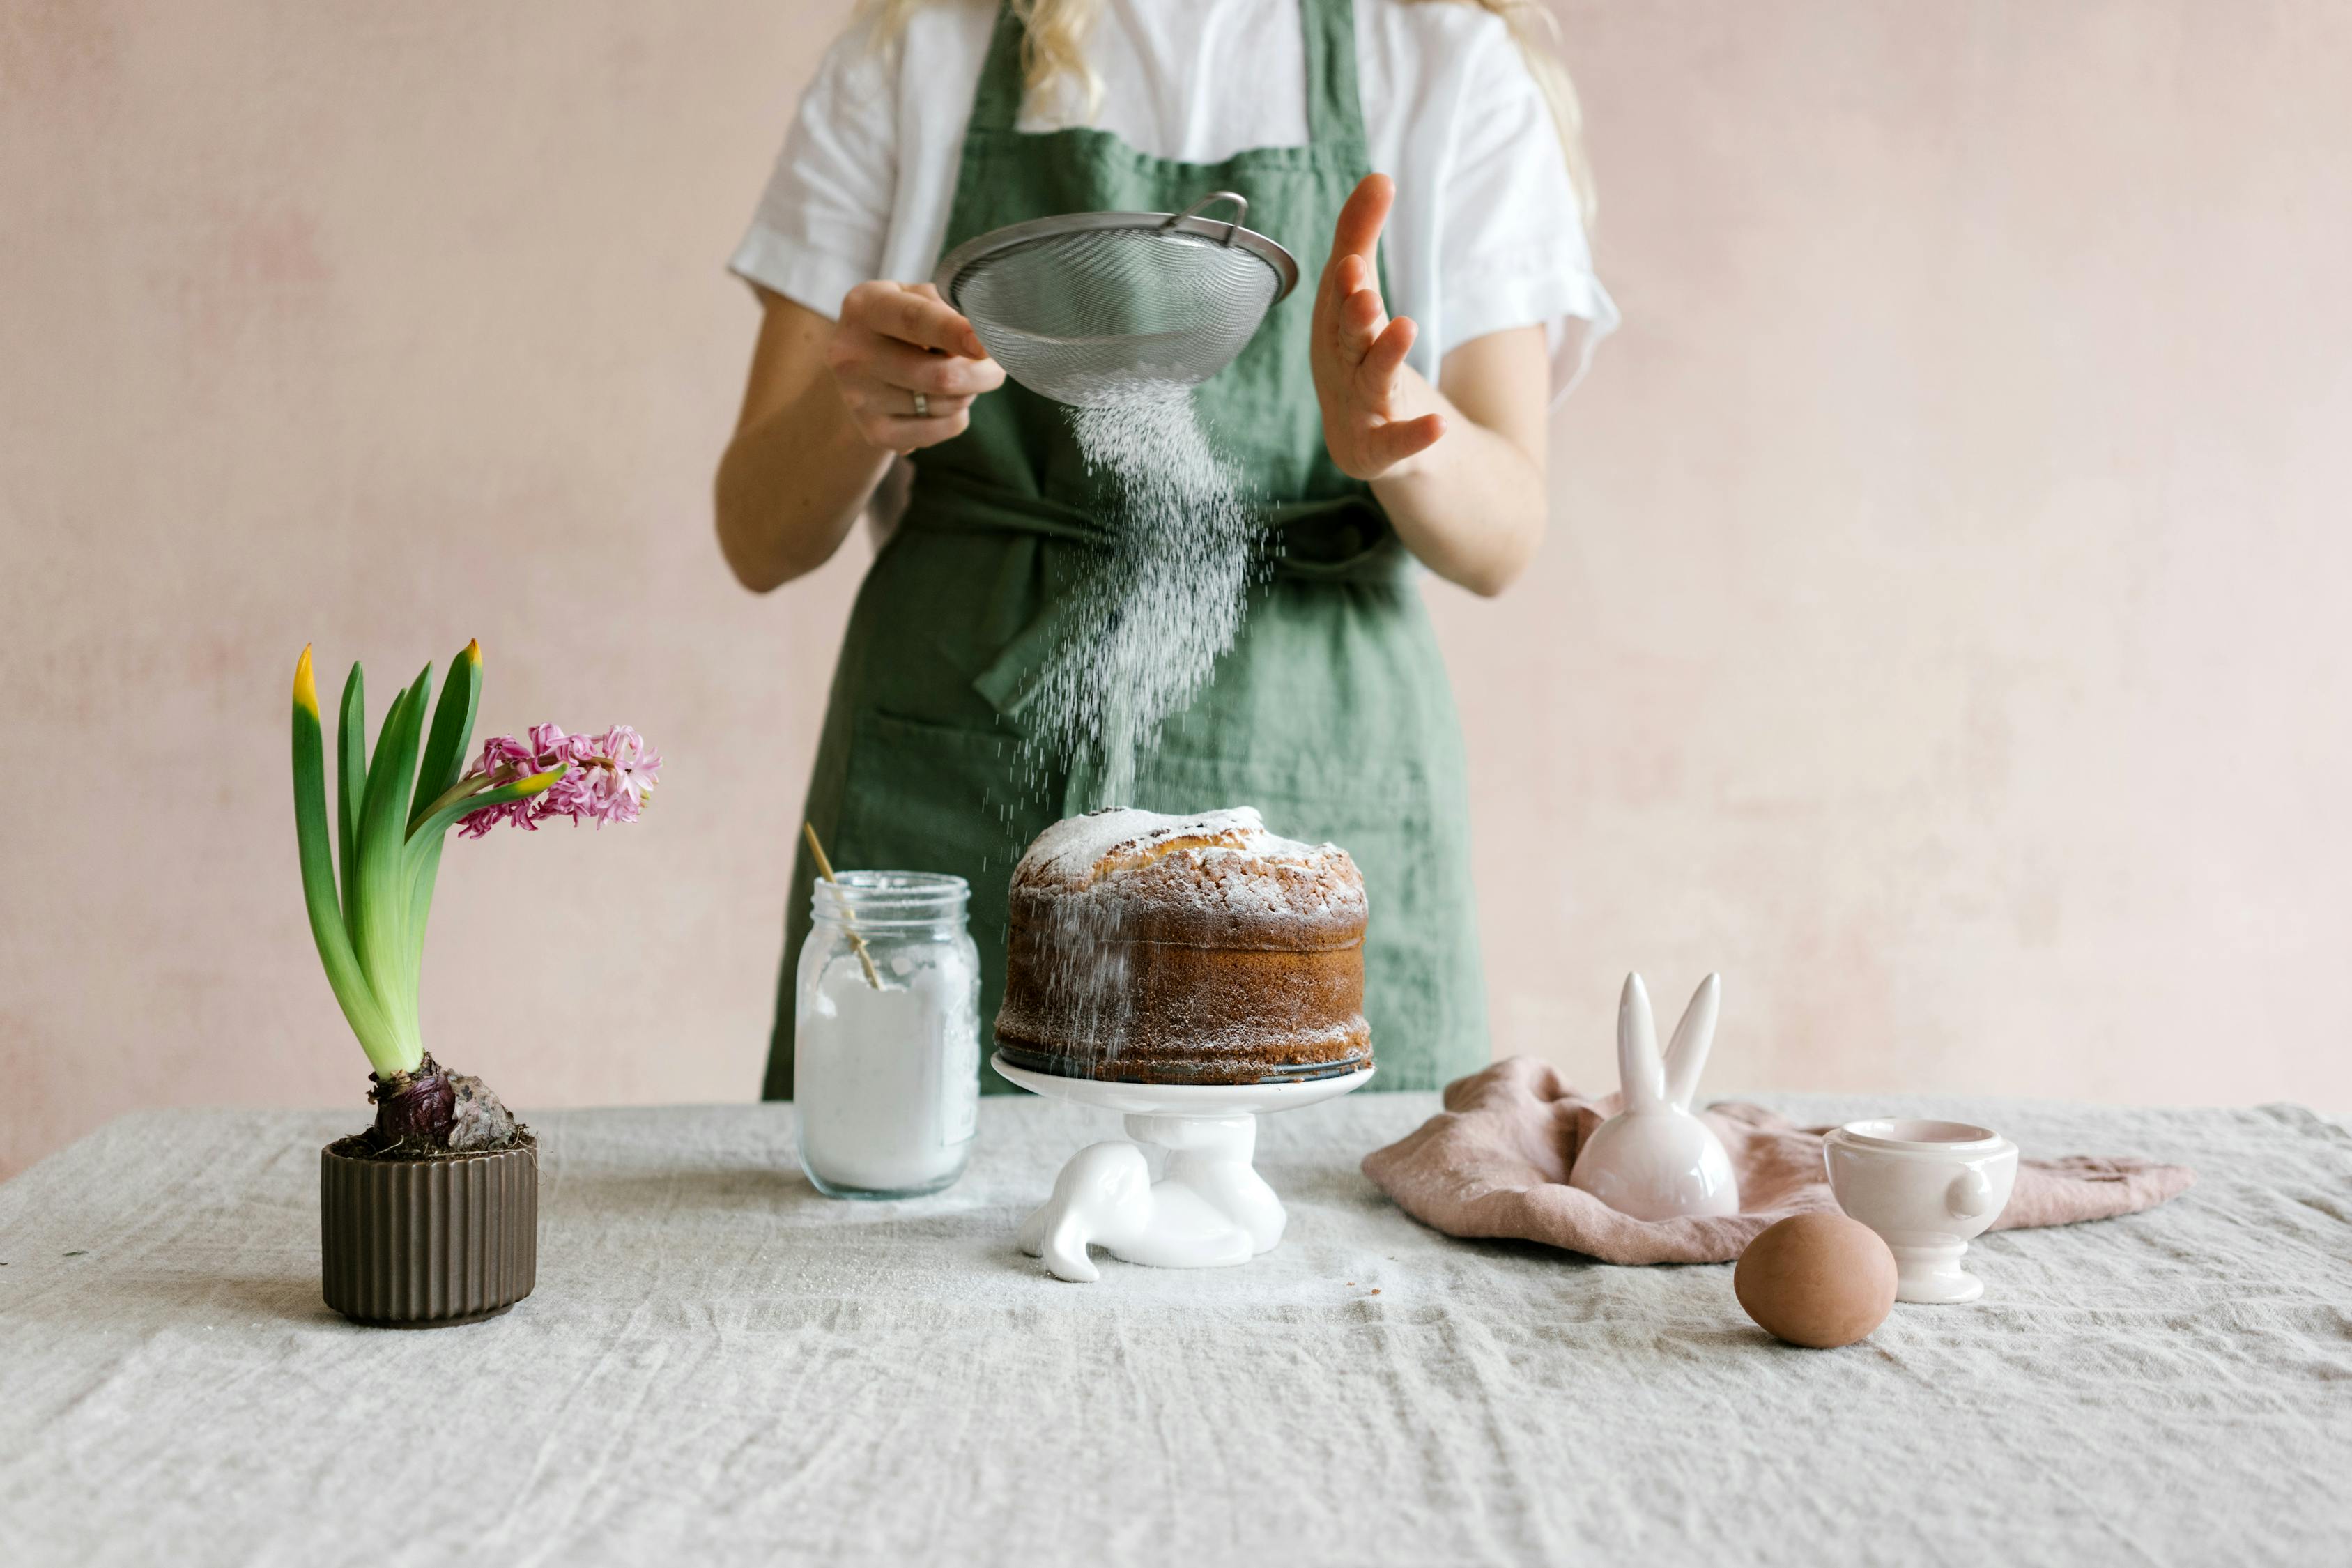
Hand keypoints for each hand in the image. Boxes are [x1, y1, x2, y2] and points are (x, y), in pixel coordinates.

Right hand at [825, 281, 1005, 453]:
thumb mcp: (914, 296)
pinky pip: (941, 429)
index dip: (954, 333)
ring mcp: (858, 397)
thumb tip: (983, 338)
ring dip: (969, 392)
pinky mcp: (874, 432)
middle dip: (983, 374)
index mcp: (864, 306)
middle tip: (996, 365)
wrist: (860, 364)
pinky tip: (941, 401)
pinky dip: (956, 416)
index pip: (914, 321)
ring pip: (945, 405)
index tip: (985, 346)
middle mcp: (851, 353)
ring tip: (958, 376)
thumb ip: (945, 307)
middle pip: (939, 376)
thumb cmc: (900, 321)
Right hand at [1311, 174, 1445, 480]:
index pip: (1336, 302)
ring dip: (1384, 357)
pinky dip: (1415, 436)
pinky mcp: (1380, 453)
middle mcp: (1340, 371)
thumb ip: (1361, 239)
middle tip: (1365, 291)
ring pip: (1372, 383)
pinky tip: (1439, 426)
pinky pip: (1398, 445)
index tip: (1352, 258)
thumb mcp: (1358, 300)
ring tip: (1405, 328)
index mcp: (1332, 332)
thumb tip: (1379, 176)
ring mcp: (1359, 413)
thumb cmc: (1357, 359)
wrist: (1372, 445)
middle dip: (1354, 316)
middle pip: (1348, 341)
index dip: (1345, 282)